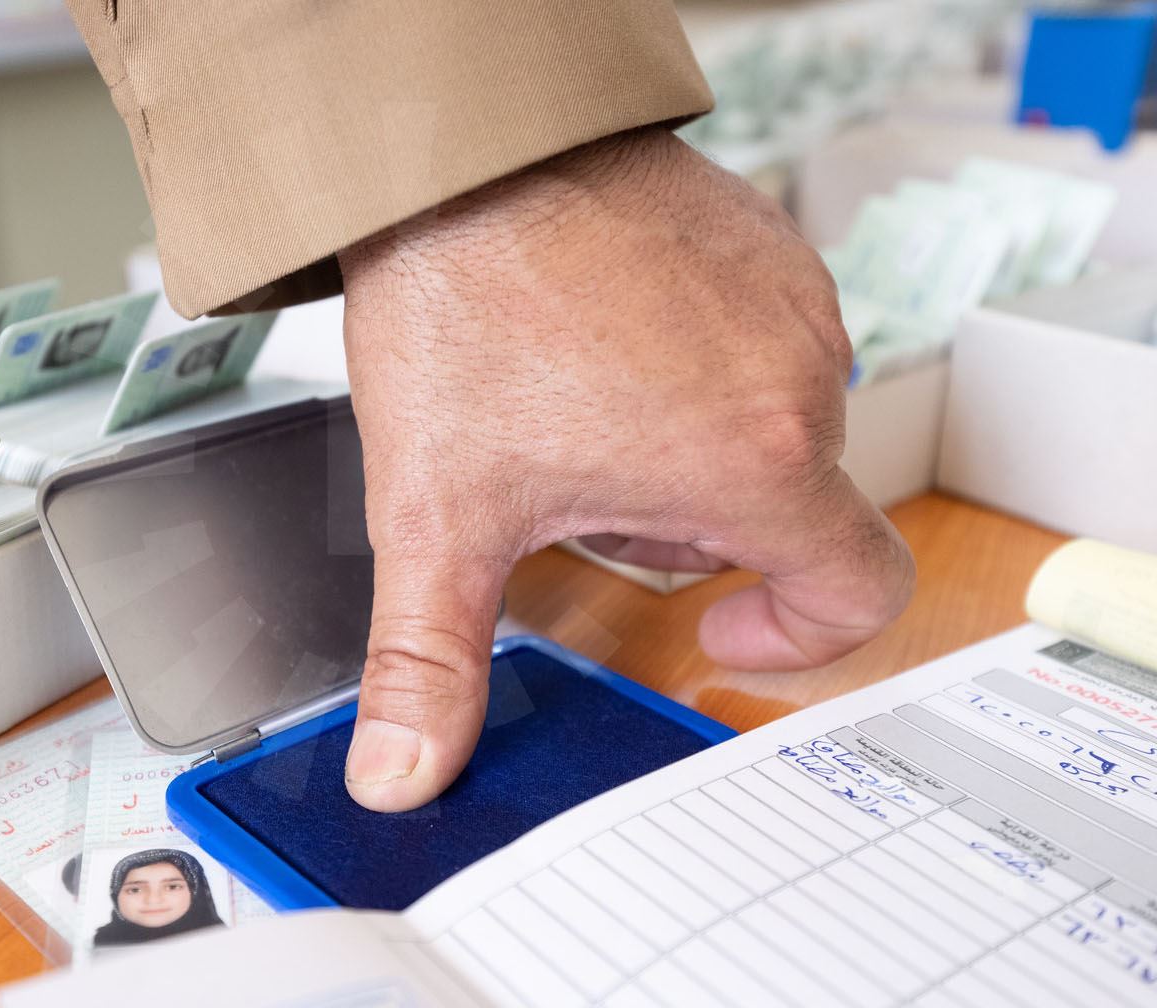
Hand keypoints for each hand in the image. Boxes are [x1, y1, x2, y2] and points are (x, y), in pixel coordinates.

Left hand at [336, 125, 914, 812]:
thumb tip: (402, 774)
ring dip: (676, 444)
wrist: (457, 150)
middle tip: (567, 481)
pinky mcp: (763, 242)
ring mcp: (788, 296)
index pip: (861, 590)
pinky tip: (594, 342)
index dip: (799, 636)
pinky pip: (750, 342)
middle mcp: (800, 373)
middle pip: (773, 510)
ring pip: (758, 425)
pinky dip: (687, 367)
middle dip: (673, 525)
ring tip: (571, 400)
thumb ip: (428, 659)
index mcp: (753, 458)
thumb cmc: (465, 305)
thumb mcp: (438, 511)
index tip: (720, 628)